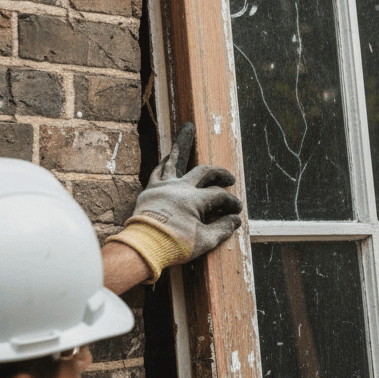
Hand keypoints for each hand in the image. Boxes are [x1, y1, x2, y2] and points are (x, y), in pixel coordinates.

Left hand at [107, 123, 242, 282]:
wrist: (143, 248)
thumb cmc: (174, 245)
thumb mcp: (205, 241)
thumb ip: (222, 228)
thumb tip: (234, 220)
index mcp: (195, 199)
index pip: (219, 195)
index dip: (230, 203)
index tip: (235, 211)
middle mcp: (180, 188)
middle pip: (204, 171)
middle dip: (219, 173)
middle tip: (229, 177)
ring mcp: (163, 187)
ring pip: (175, 161)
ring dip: (183, 145)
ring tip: (188, 129)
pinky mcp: (150, 191)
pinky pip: (157, 172)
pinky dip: (164, 163)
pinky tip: (167, 158)